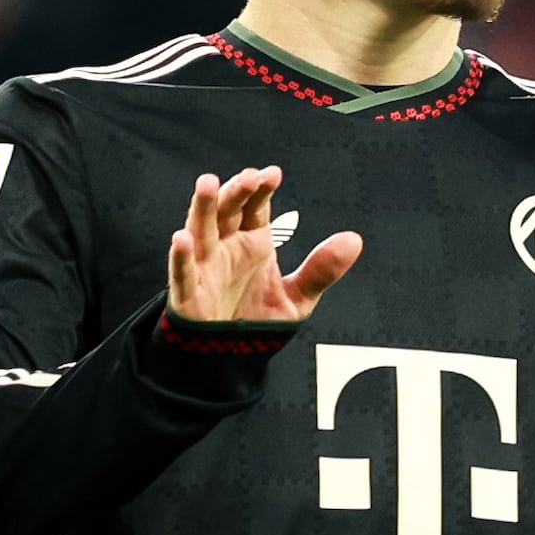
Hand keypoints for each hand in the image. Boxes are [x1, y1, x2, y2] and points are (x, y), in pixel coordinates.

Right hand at [167, 166, 362, 325]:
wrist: (231, 359)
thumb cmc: (257, 322)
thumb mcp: (297, 298)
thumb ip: (321, 270)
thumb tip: (354, 240)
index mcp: (252, 243)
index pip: (254, 208)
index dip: (261, 190)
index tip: (273, 175)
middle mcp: (226, 248)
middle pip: (227, 211)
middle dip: (237, 192)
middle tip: (250, 177)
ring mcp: (204, 268)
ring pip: (201, 231)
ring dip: (204, 207)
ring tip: (208, 183)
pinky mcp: (188, 295)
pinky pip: (182, 273)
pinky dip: (180, 257)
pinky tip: (181, 239)